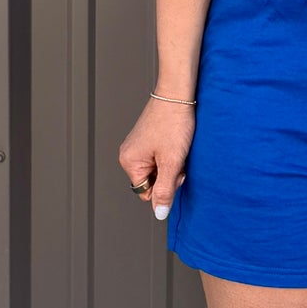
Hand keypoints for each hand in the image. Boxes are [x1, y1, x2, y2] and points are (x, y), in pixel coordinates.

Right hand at [119, 95, 196, 221]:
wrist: (177, 94)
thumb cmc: (174, 124)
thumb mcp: (172, 162)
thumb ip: (165, 190)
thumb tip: (159, 214)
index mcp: (129, 162)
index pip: (146, 193)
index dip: (164, 186)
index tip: (175, 170)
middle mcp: (128, 154)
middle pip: (151, 181)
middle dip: (168, 174)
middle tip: (178, 157)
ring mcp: (136, 145)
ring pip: (157, 169)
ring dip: (171, 164)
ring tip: (178, 148)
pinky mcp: (146, 139)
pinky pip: (158, 157)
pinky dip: (170, 154)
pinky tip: (176, 142)